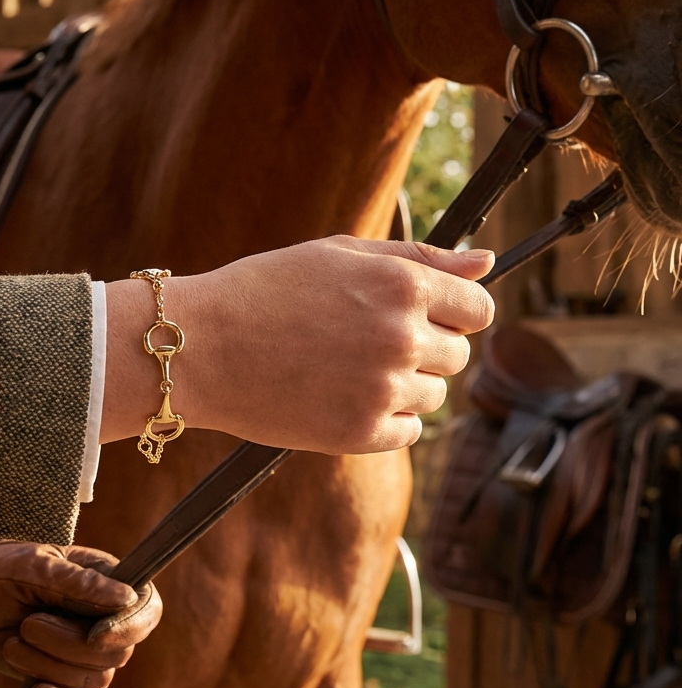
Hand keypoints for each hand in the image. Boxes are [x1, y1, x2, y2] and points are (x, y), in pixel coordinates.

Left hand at [0, 535, 161, 687]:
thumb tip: (127, 597)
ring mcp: (83, 649)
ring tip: (15, 642)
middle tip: (28, 624)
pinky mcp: (62, 676)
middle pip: (117, 651)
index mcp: (104, 578)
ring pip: (96, 679)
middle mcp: (102, 615)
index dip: (129, 628)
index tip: (94, 635)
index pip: (147, 608)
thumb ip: (79, 582)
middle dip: (67, 646)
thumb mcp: (33, 567)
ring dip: (49, 666)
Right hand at [103, 237, 494, 452]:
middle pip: (458, 354)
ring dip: (403, 384)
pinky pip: (407, 431)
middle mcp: (402, 336)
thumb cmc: (264, 290)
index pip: (478, 308)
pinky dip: (384, 418)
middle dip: (424, 347)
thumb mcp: (340, 253)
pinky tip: (340, 396)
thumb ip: (420, 257)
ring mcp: (383, 389)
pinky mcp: (361, 433)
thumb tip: (488, 261)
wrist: (199, 346)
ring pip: (434, 395)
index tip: (424, 316)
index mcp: (402, 284)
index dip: (454, 312)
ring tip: (345, 368)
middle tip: (365, 341)